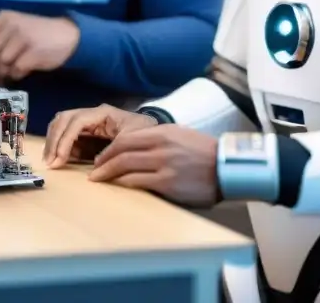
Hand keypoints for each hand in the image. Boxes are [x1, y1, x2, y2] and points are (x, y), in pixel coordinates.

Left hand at [0, 11, 79, 84]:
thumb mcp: (15, 30)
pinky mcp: (34, 51)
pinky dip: (15, 76)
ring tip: (3, 79)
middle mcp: (11, 25)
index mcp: (2, 19)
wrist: (67, 36)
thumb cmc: (37, 35)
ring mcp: (23, 38)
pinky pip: (16, 70)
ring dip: (0, 76)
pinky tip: (19, 74)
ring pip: (0, 64)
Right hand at [44, 104, 157, 167]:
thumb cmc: (142, 133)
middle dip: (54, 140)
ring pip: (60, 124)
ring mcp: (87, 121)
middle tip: (50, 162)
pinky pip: (66, 133)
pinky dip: (58, 145)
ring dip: (53, 141)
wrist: (151, 131)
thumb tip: (95, 165)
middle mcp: (91, 114)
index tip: (59, 158)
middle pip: (63, 119)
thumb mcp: (131, 141)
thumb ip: (114, 151)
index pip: (76, 121)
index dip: (65, 139)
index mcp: (102, 113)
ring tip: (51, 161)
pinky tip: (57, 158)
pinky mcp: (85, 130)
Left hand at [88, 125, 220, 207]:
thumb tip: (134, 147)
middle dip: (103, 161)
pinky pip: (137, 182)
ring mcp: (163, 164)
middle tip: (94, 170)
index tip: (101, 157)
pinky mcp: (167, 182)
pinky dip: (123, 183)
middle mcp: (161, 145)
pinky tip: (117, 186)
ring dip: (108, 173)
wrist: (226, 167)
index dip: (109, 149)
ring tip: (99, 179)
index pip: (126, 138)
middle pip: (122, 151)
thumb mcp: (180, 135)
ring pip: (125, 166)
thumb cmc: (204, 152)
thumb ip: (158, 138)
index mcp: (163, 132)